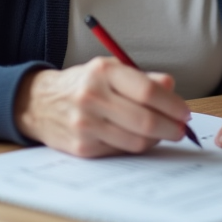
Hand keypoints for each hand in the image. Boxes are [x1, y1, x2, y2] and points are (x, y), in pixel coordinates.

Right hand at [14, 57, 192, 157]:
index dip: (172, 105)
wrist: (37, 103)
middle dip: (170, 128)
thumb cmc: (82, 84)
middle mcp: (92, 97)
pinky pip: (121, 151)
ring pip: (136, 141)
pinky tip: (137, 138)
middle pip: (145, 120)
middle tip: (180, 130)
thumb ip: (142, 78)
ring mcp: (86, 124)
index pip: (148, 91)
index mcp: (103, 72)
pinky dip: (135, 146)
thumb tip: (171, 87)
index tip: (184, 112)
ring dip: (156, 140)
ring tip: (161, 133)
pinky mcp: (82, 147)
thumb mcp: (109, 70)